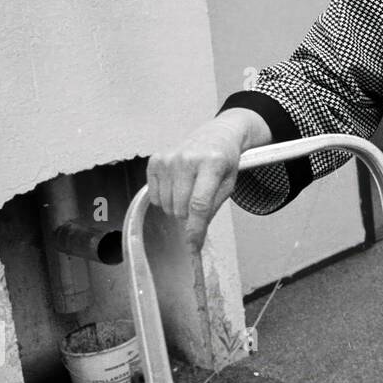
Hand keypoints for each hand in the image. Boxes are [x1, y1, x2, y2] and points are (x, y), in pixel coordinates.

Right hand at [147, 118, 246, 250]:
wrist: (216, 135)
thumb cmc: (224, 162)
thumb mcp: (229, 185)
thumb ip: (211, 209)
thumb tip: (194, 235)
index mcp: (212, 164)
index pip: (199, 205)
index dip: (195, 230)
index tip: (194, 247)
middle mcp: (187, 159)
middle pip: (181, 208)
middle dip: (189, 215)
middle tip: (199, 203)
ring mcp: (168, 159)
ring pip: (165, 205)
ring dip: (177, 207)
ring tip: (190, 189)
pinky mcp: (155, 160)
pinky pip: (154, 197)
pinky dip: (164, 199)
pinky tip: (177, 185)